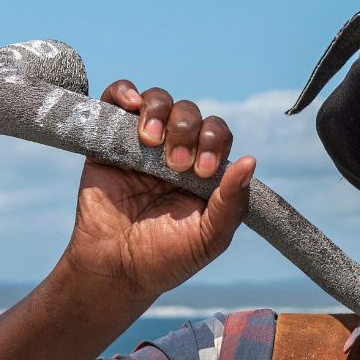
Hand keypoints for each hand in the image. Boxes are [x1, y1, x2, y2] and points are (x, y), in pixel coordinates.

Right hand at [60, 80, 255, 305]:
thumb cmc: (165, 259)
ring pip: (159, 101)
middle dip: (187, 132)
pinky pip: (117, 99)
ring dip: (160, 113)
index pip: (218, 134)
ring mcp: (142, 145)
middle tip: (176, 165)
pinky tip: (131, 104)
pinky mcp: (109, 141)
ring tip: (152, 142)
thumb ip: (231, 203)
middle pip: (190, 114)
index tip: (202, 172)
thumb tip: (250, 161)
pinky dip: (124, 91)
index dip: (214, 142)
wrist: (115, 268)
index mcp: (203, 173)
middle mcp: (175, 153)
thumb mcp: (209, 238)